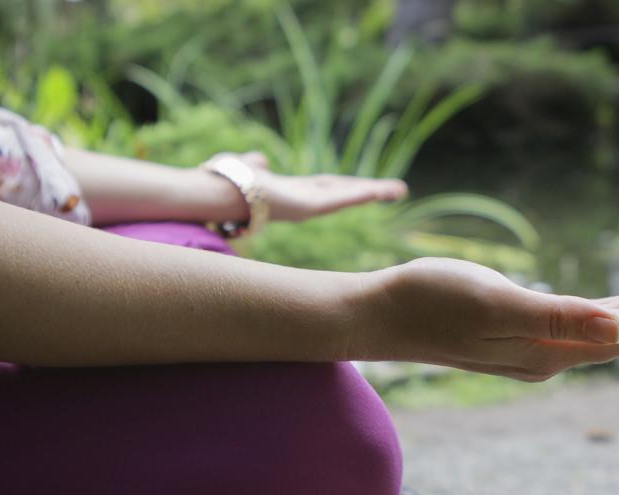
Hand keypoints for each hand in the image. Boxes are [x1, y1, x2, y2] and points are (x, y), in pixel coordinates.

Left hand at [234, 153, 408, 221]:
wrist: (218, 192)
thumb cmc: (229, 182)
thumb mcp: (249, 167)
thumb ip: (255, 164)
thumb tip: (259, 160)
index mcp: (295, 193)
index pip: (330, 187)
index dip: (352, 186)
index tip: (373, 186)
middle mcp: (305, 202)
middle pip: (345, 192)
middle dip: (372, 191)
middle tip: (400, 190)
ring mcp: (308, 207)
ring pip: (347, 197)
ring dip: (373, 193)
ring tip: (399, 190)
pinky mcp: (307, 209)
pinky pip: (338, 200)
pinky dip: (358, 195)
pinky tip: (377, 191)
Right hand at [356, 257, 618, 380]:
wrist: (380, 314)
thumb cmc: (431, 299)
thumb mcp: (495, 303)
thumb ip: (557, 318)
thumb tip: (617, 332)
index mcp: (548, 351)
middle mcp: (546, 358)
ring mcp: (531, 351)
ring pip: (602, 334)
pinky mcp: (515, 338)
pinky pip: (578, 328)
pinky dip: (606, 316)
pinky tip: (611, 310)